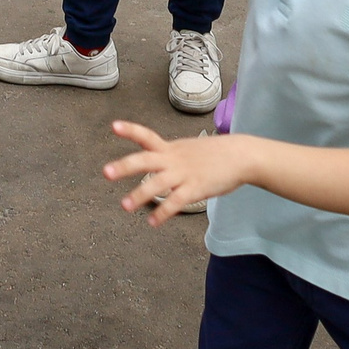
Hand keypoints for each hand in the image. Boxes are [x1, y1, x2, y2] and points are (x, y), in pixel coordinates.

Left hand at [103, 121, 245, 223]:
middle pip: (145, 160)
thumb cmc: (215, 153)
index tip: (114, 126)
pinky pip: (176, 202)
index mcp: (171, 148)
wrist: (242, 156)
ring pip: (157, 184)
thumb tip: (159, 162)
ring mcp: (184, 174)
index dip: (130, 130)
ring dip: (139, 195)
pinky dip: (163, 212)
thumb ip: (172, 155)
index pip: (147, 136)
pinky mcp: (196, 189)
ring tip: (125, 206)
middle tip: (106, 172)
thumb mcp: (189, 149)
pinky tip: (152, 222)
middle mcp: (174, 159)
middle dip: (125, 166)